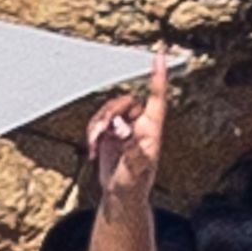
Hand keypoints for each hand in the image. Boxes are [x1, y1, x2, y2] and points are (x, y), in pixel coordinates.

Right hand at [87, 49, 168, 198]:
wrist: (120, 196)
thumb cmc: (133, 186)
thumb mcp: (135, 172)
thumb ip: (132, 150)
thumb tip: (126, 131)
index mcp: (151, 131)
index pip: (156, 97)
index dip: (158, 76)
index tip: (160, 54)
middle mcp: (139, 125)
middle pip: (122, 102)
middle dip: (108, 116)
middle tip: (101, 135)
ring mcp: (124, 128)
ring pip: (107, 111)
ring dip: (97, 128)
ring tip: (97, 148)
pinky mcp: (110, 132)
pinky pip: (97, 121)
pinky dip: (92, 134)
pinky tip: (94, 151)